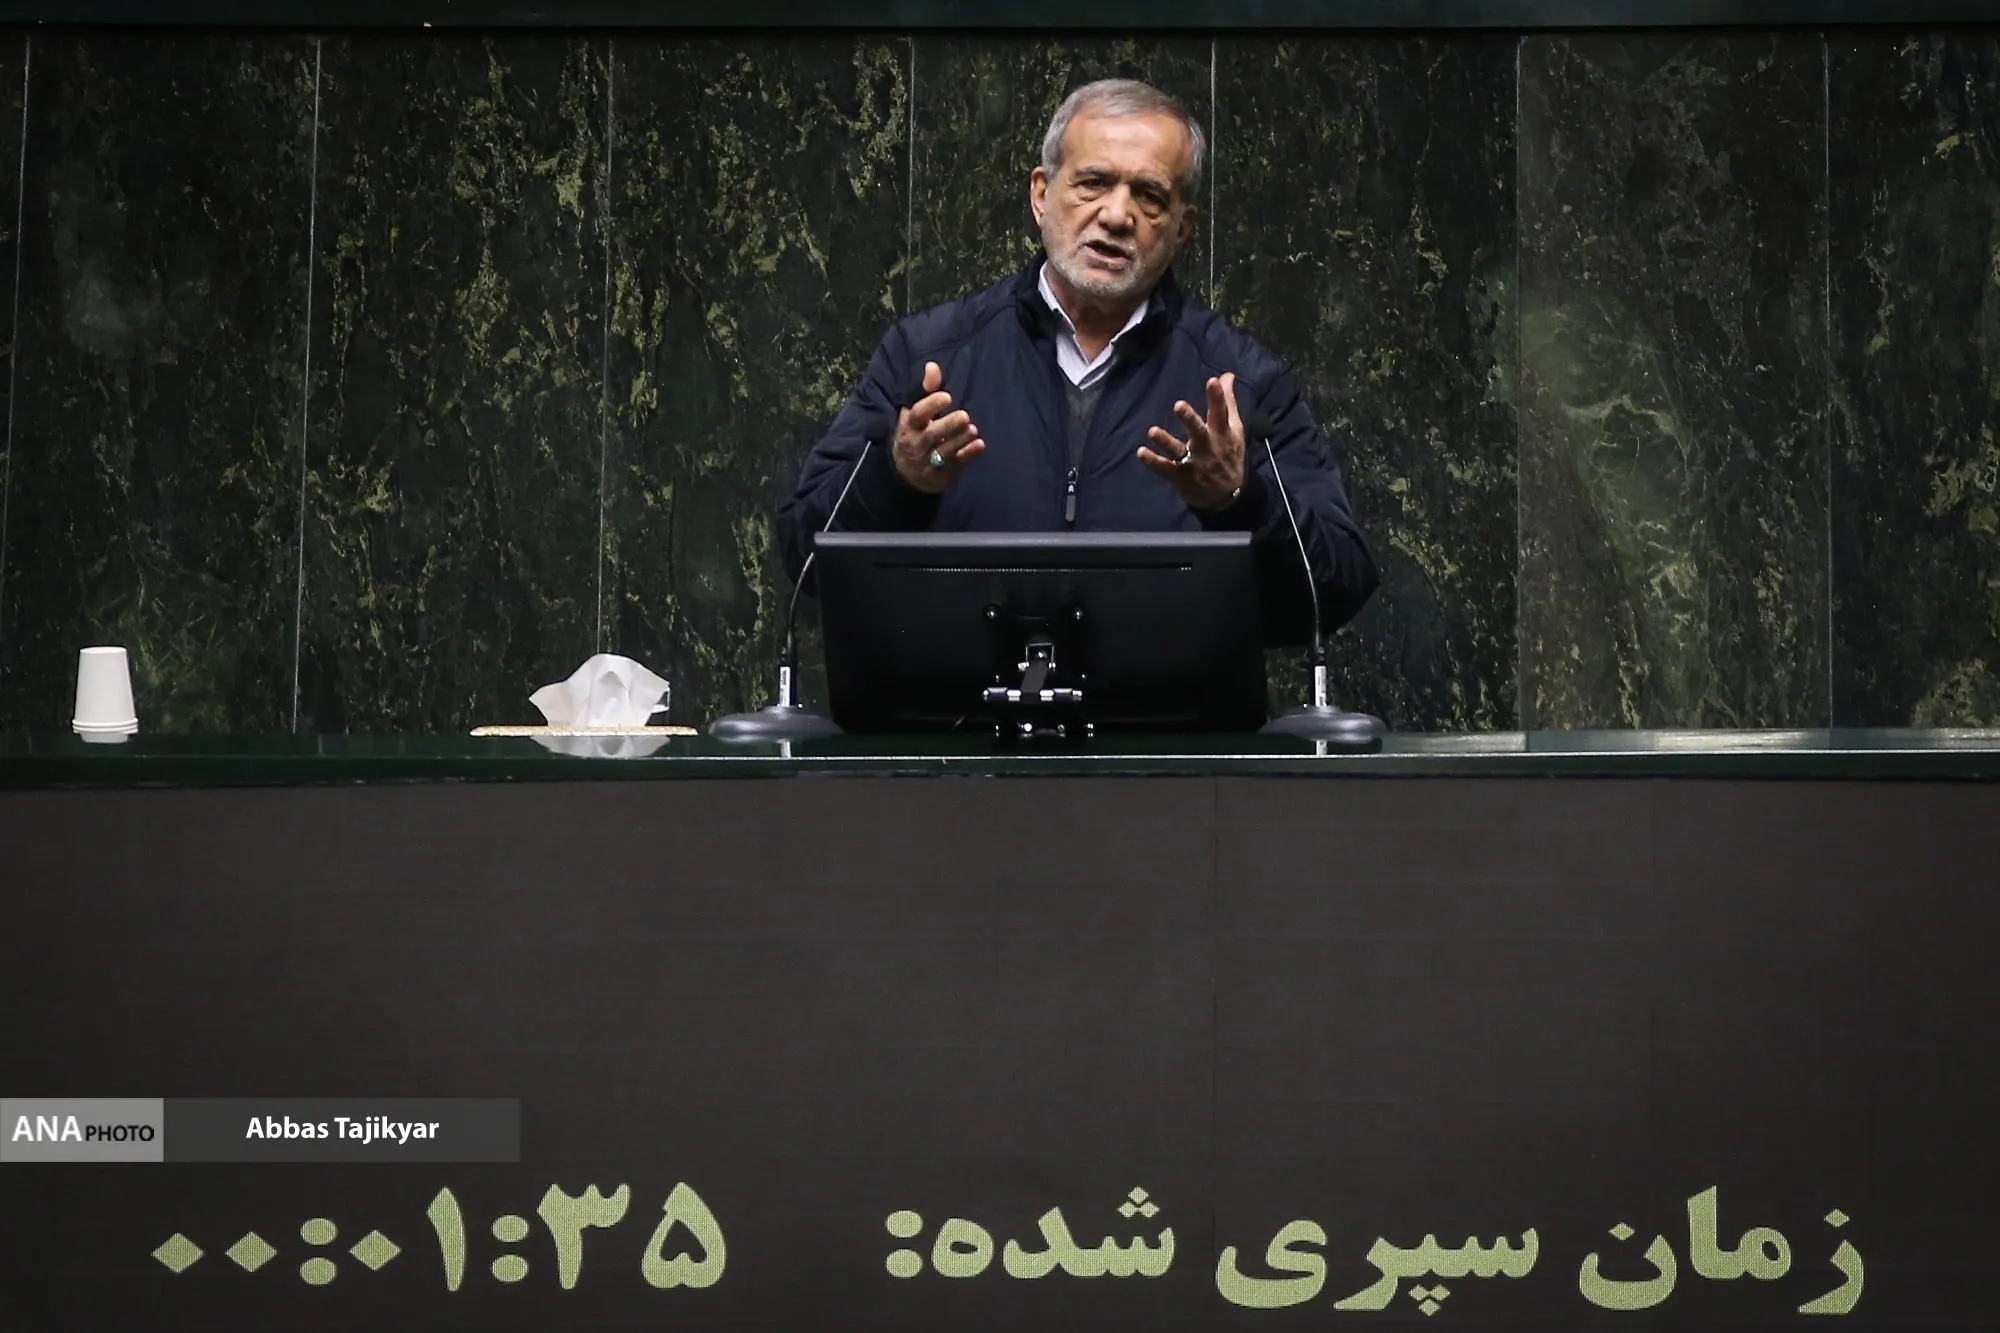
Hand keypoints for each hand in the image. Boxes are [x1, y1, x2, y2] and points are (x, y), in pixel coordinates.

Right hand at [894, 361, 985, 492]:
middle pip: (932, 435)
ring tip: (973, 429)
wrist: (907, 473)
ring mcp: (929, 461)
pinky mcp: (943, 473)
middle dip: (948, 425)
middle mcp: (917, 443)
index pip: (917, 414)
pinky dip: (968, 455)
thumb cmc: (916, 433)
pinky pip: (956, 465)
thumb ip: (926, 390)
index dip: (931, 405)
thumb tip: (932, 366)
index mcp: (910, 425)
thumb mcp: (916, 412)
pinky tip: (980, 445)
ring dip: (960, 440)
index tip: (947, 396)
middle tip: (964, 415)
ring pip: (944, 451)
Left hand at [1138, 372, 1246, 509]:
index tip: (1213, 381)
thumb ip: (1227, 401)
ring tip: (1153, 431)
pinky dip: (1152, 461)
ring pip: (1178, 450)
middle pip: (1198, 431)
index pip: (1220, 412)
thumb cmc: (1229, 455)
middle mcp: (1207, 446)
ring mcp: (1192, 462)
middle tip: (1178, 405)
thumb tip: (1226, 375)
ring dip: (1165, 441)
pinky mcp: (1180, 475)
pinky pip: (1164, 468)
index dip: (1217, 397)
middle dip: (1189, 419)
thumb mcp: (1234, 429)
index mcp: (1221, 433)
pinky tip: (1140, 452)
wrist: (1227, 496)